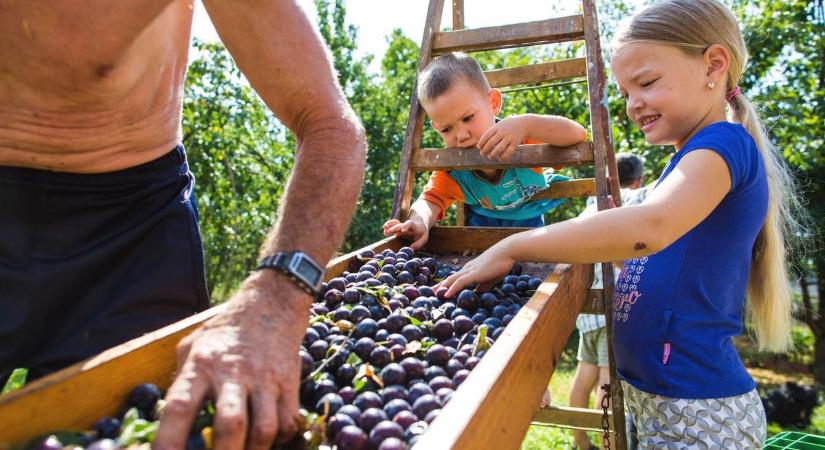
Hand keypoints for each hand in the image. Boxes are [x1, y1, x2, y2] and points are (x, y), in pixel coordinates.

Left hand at [153, 271, 308, 449]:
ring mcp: (265, 378)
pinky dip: (278, 439)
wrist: (272, 303)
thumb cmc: (226, 329)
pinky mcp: (290, 382)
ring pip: (264, 429)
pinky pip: (288, 422)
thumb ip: (181, 380)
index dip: (169, 442)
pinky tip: (268, 439)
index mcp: (201, 364)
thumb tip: (167, 420)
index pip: (180, 408)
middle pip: (230, 425)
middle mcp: (233, 372)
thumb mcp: (192, 345)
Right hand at [382, 218, 429, 249]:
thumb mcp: (423, 238)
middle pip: (399, 224)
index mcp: (414, 226)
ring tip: (385, 231)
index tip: (403, 230)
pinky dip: (387, 227)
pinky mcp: (397, 227)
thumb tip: (410, 250)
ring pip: (394, 223)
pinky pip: (391, 225)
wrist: (419, 223)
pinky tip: (384, 232)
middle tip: (389, 231)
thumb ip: (418, 244)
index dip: (406, 226)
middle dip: (394, 228)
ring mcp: (401, 225)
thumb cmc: (421, 233)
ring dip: (389, 225)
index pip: (410, 224)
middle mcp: (406, 225)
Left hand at [435, 242, 515, 297]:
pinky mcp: (474, 273)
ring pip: (451, 280)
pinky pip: (460, 282)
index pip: (456, 278)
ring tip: (433, 295)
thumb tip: (476, 294)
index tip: (441, 291)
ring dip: (442, 288)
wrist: (508, 251)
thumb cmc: (502, 263)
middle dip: (440, 286)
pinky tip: (446, 295)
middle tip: (431, 293)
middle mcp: (467, 269)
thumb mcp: (491, 278)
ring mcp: (470, 270)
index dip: (448, 285)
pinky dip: (452, 289)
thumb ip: (483, 286)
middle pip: (450, 279)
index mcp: (471, 270)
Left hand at [477, 116, 528, 160]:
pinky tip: (500, 159)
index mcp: (497, 127)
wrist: (525, 123)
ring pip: (499, 149)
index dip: (481, 142)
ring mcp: (509, 137)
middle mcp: (503, 132)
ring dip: (493, 155)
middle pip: (491, 143)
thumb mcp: (500, 124)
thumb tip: (481, 141)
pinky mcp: (515, 143)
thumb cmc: (509, 125)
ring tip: (490, 157)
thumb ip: (492, 131)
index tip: (478, 147)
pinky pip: (508, 152)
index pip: (486, 135)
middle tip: (482, 154)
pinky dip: (503, 157)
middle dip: (485, 150)